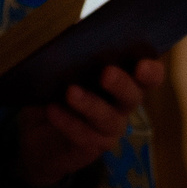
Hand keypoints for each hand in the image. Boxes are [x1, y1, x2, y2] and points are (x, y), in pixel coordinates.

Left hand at [18, 59, 157, 187]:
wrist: (34, 137)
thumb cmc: (54, 95)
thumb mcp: (54, 74)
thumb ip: (65, 59)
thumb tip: (64, 41)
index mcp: (122, 80)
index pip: (149, 76)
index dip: (152, 71)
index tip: (142, 65)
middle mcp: (122, 104)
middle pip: (133, 96)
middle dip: (122, 84)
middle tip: (107, 73)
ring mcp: (110, 128)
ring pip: (108, 118)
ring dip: (91, 104)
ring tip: (71, 92)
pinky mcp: (93, 147)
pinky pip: (86, 135)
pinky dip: (69, 122)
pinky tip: (53, 110)